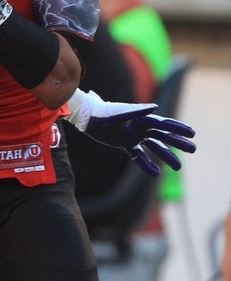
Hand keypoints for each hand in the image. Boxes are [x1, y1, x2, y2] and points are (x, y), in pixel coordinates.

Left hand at [66, 89, 195, 176]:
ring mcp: (133, 136)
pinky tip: (155, 172)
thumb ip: (137, 112)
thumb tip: (155, 108)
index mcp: (141, 117)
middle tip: (193, 149)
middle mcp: (139, 127)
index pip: (163, 124)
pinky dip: (146, 164)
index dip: (177, 128)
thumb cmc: (103, 113)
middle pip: (162, 136)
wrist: (87, 118)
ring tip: (179, 167)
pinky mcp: (124, 144)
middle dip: (177, 142)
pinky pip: (138, 156)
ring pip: (153, 147)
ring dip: (166, 156)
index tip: (192, 133)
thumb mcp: (119, 113)